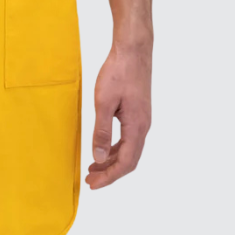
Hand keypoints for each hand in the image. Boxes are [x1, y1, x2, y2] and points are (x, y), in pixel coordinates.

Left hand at [86, 41, 151, 188]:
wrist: (132, 50)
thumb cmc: (118, 72)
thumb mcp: (104, 102)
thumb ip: (101, 131)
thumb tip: (98, 158)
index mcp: (137, 127)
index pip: (125, 163)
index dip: (109, 177)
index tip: (93, 185)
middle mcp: (143, 126)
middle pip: (129, 160)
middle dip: (110, 173)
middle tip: (90, 180)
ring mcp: (142, 119)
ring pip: (129, 149)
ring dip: (112, 161)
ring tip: (94, 168)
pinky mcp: (138, 111)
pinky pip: (128, 138)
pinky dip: (115, 147)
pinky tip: (103, 147)